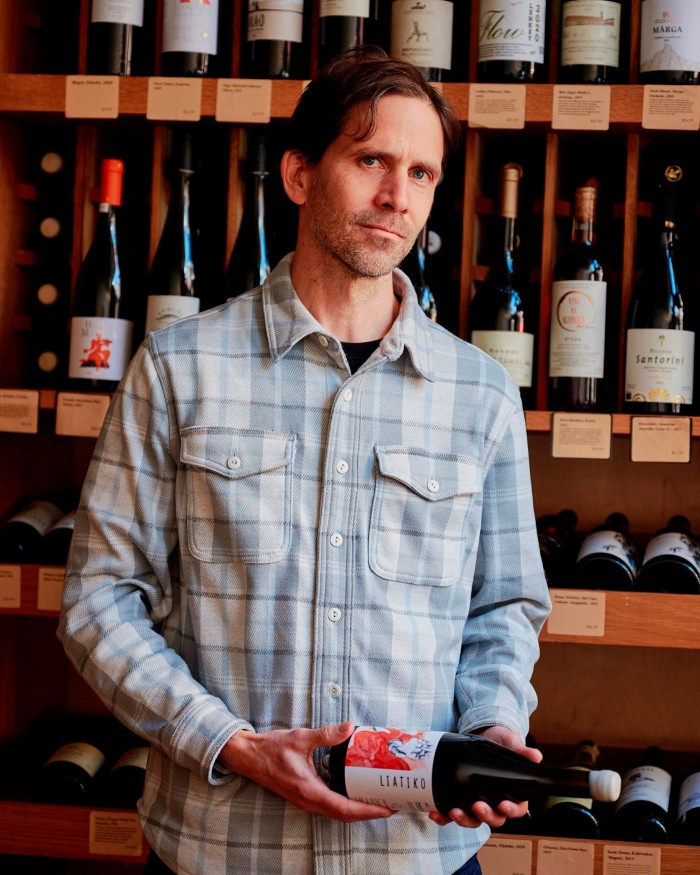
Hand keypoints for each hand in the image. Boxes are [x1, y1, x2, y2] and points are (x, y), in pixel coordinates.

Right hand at [218, 720, 395, 823]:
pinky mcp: (304, 796)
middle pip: (343, 815)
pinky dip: (345, 803)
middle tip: (389, 804)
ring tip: (377, 799)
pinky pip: (329, 805)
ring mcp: (305, 801)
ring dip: (357, 810)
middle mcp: (308, 801)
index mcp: (308, 790)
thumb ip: (326, 734)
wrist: (248, 756)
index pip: (343, 809)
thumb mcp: (300, 738)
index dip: (367, 811)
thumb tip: (349, 727)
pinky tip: (354, 791)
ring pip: (336, 812)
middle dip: (367, 812)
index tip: (385, 808)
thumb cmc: (271, 749)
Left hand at [429, 726, 542, 829]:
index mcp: (513, 793)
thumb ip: (522, 751)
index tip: (503, 805)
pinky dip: (444, 817)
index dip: (511, 811)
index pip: (516, 809)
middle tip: (477, 806)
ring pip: (473, 820)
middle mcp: (495, 802)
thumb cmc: (502, 742)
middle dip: (485, 815)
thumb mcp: (512, 743)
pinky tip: (436, 812)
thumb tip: (536, 756)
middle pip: (494, 819)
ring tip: (454, 812)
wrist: (483, 734)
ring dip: (464, 819)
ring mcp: (476, 802)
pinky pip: (452, 814)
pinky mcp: (460, 798)